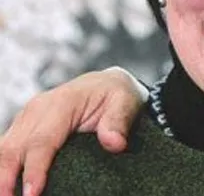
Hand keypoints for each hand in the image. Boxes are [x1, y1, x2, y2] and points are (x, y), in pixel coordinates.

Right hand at [0, 69, 145, 195]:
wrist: (106, 83)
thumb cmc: (115, 94)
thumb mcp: (126, 102)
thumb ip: (119, 122)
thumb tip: (115, 143)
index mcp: (62, 103)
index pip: (42, 141)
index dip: (34, 169)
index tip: (32, 193)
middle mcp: (37, 109)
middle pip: (13, 148)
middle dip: (6, 178)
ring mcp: (26, 117)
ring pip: (3, 149)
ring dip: (0, 175)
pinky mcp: (23, 126)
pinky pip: (6, 149)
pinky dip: (3, 167)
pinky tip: (7, 186)